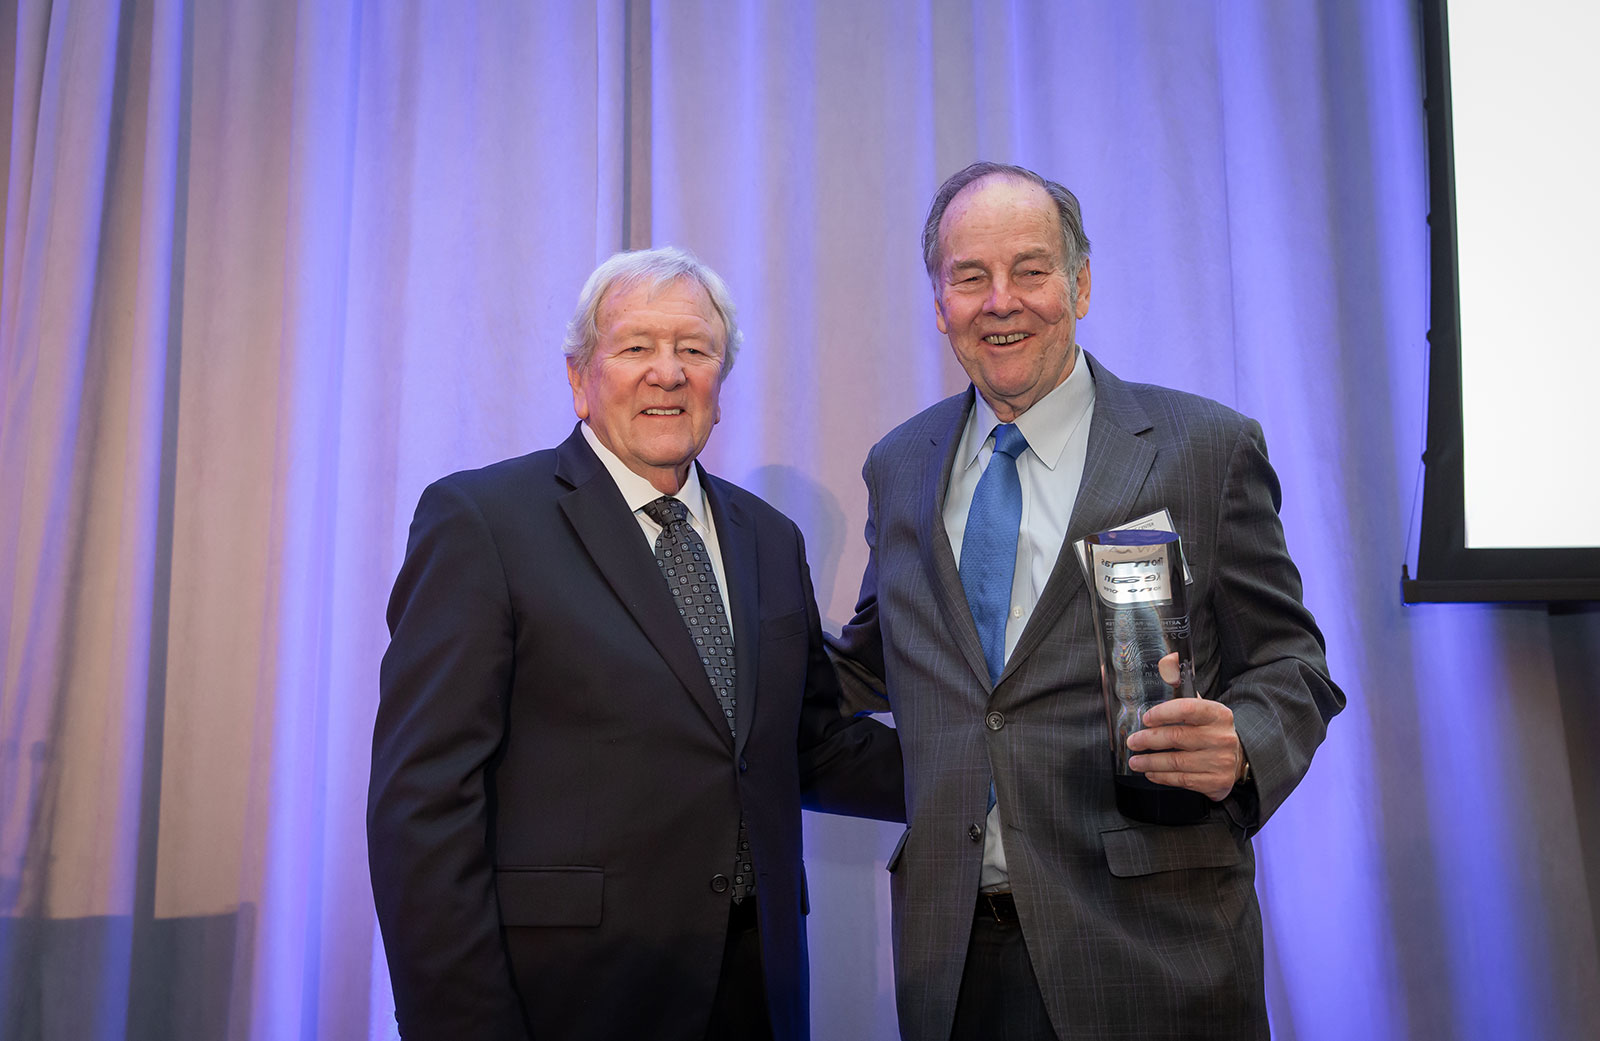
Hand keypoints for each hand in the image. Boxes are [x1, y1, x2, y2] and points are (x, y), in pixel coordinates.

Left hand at [1124, 653, 1244, 801]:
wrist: (1240, 756)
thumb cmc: (1212, 729)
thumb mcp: (1202, 707)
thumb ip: (1183, 687)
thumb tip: (1167, 661)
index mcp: (1218, 714)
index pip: (1188, 709)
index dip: (1163, 713)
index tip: (1145, 718)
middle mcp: (1221, 737)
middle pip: (1177, 737)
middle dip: (1149, 740)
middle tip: (1132, 742)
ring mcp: (1220, 761)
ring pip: (1177, 762)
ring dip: (1151, 762)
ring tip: (1135, 761)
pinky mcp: (1217, 782)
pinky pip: (1183, 780)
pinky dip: (1163, 777)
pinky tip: (1151, 773)